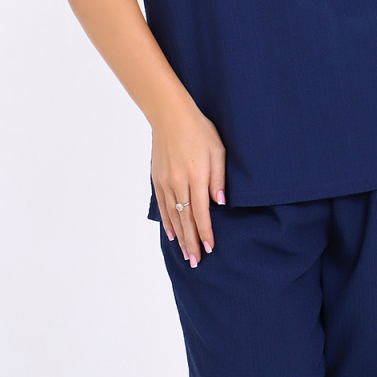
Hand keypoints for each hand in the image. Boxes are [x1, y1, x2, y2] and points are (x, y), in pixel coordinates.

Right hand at [150, 101, 226, 266]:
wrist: (170, 115)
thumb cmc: (199, 129)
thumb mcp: (217, 150)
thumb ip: (218, 178)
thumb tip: (220, 203)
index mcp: (196, 177)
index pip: (201, 213)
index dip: (206, 232)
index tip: (210, 248)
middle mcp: (179, 183)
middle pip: (186, 220)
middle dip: (192, 242)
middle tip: (195, 262)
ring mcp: (166, 181)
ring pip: (173, 215)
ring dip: (180, 236)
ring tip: (185, 253)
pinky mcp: (157, 178)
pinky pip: (162, 205)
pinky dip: (167, 221)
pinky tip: (172, 233)